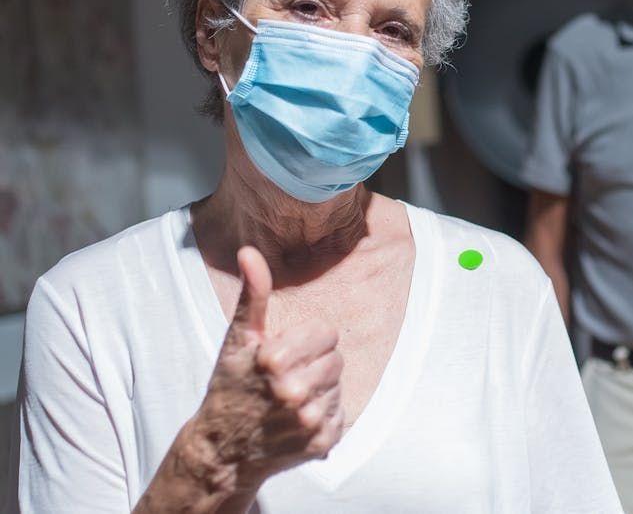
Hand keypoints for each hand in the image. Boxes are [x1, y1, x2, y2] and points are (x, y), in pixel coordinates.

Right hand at [190, 247, 344, 492]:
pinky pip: (341, 415)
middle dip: (314, 366)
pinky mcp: (321, 444)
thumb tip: (249, 253)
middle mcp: (294, 392)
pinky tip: (297, 421)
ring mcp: (309, 420)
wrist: (222, 450)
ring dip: (319, 392)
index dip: (307, 342)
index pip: (328, 334)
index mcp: (275, 360)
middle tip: (285, 379)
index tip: (284, 355)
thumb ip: (251, 295)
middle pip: (336, 361)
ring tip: (289, 401)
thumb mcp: (238, 340)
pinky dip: (323, 417)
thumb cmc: (230, 387)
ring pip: (339, 387)